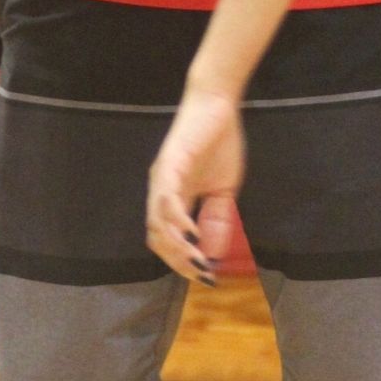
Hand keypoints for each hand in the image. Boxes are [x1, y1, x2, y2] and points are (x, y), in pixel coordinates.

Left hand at [146, 89, 246, 282]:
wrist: (217, 105)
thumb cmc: (219, 142)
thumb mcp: (224, 189)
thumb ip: (218, 219)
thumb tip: (214, 253)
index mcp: (172, 200)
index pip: (167, 241)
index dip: (182, 262)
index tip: (206, 276)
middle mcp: (160, 193)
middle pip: (157, 239)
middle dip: (179, 262)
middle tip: (202, 274)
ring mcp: (162, 181)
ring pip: (157, 225)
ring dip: (177, 248)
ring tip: (198, 261)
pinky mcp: (170, 166)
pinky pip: (166, 201)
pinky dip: (177, 222)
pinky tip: (194, 234)